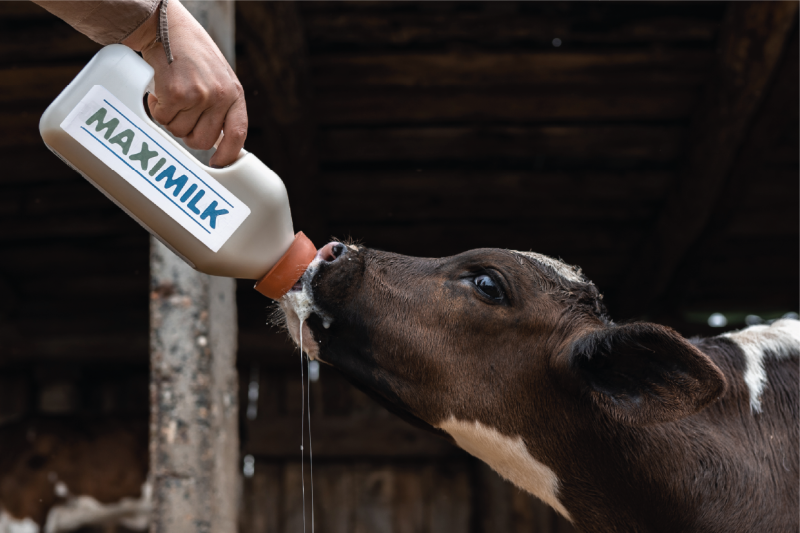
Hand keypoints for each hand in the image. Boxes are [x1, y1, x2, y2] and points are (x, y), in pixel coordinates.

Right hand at [122, 0, 246, 166]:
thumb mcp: (218, 78)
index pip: (237, 133)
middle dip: (188, 134)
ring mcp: (199, 96)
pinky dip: (156, 109)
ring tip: (172, 96)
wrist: (167, 28)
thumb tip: (219, 143)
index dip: (228, 155)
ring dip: (170, 119)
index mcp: (234, 94)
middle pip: (202, 141)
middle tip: (181, 115)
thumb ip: (221, 106)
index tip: (218, 164)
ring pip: (179, 132)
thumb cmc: (191, 54)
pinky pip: (162, 119)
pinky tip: (160, 90)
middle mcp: (220, 96)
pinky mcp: (176, 94)